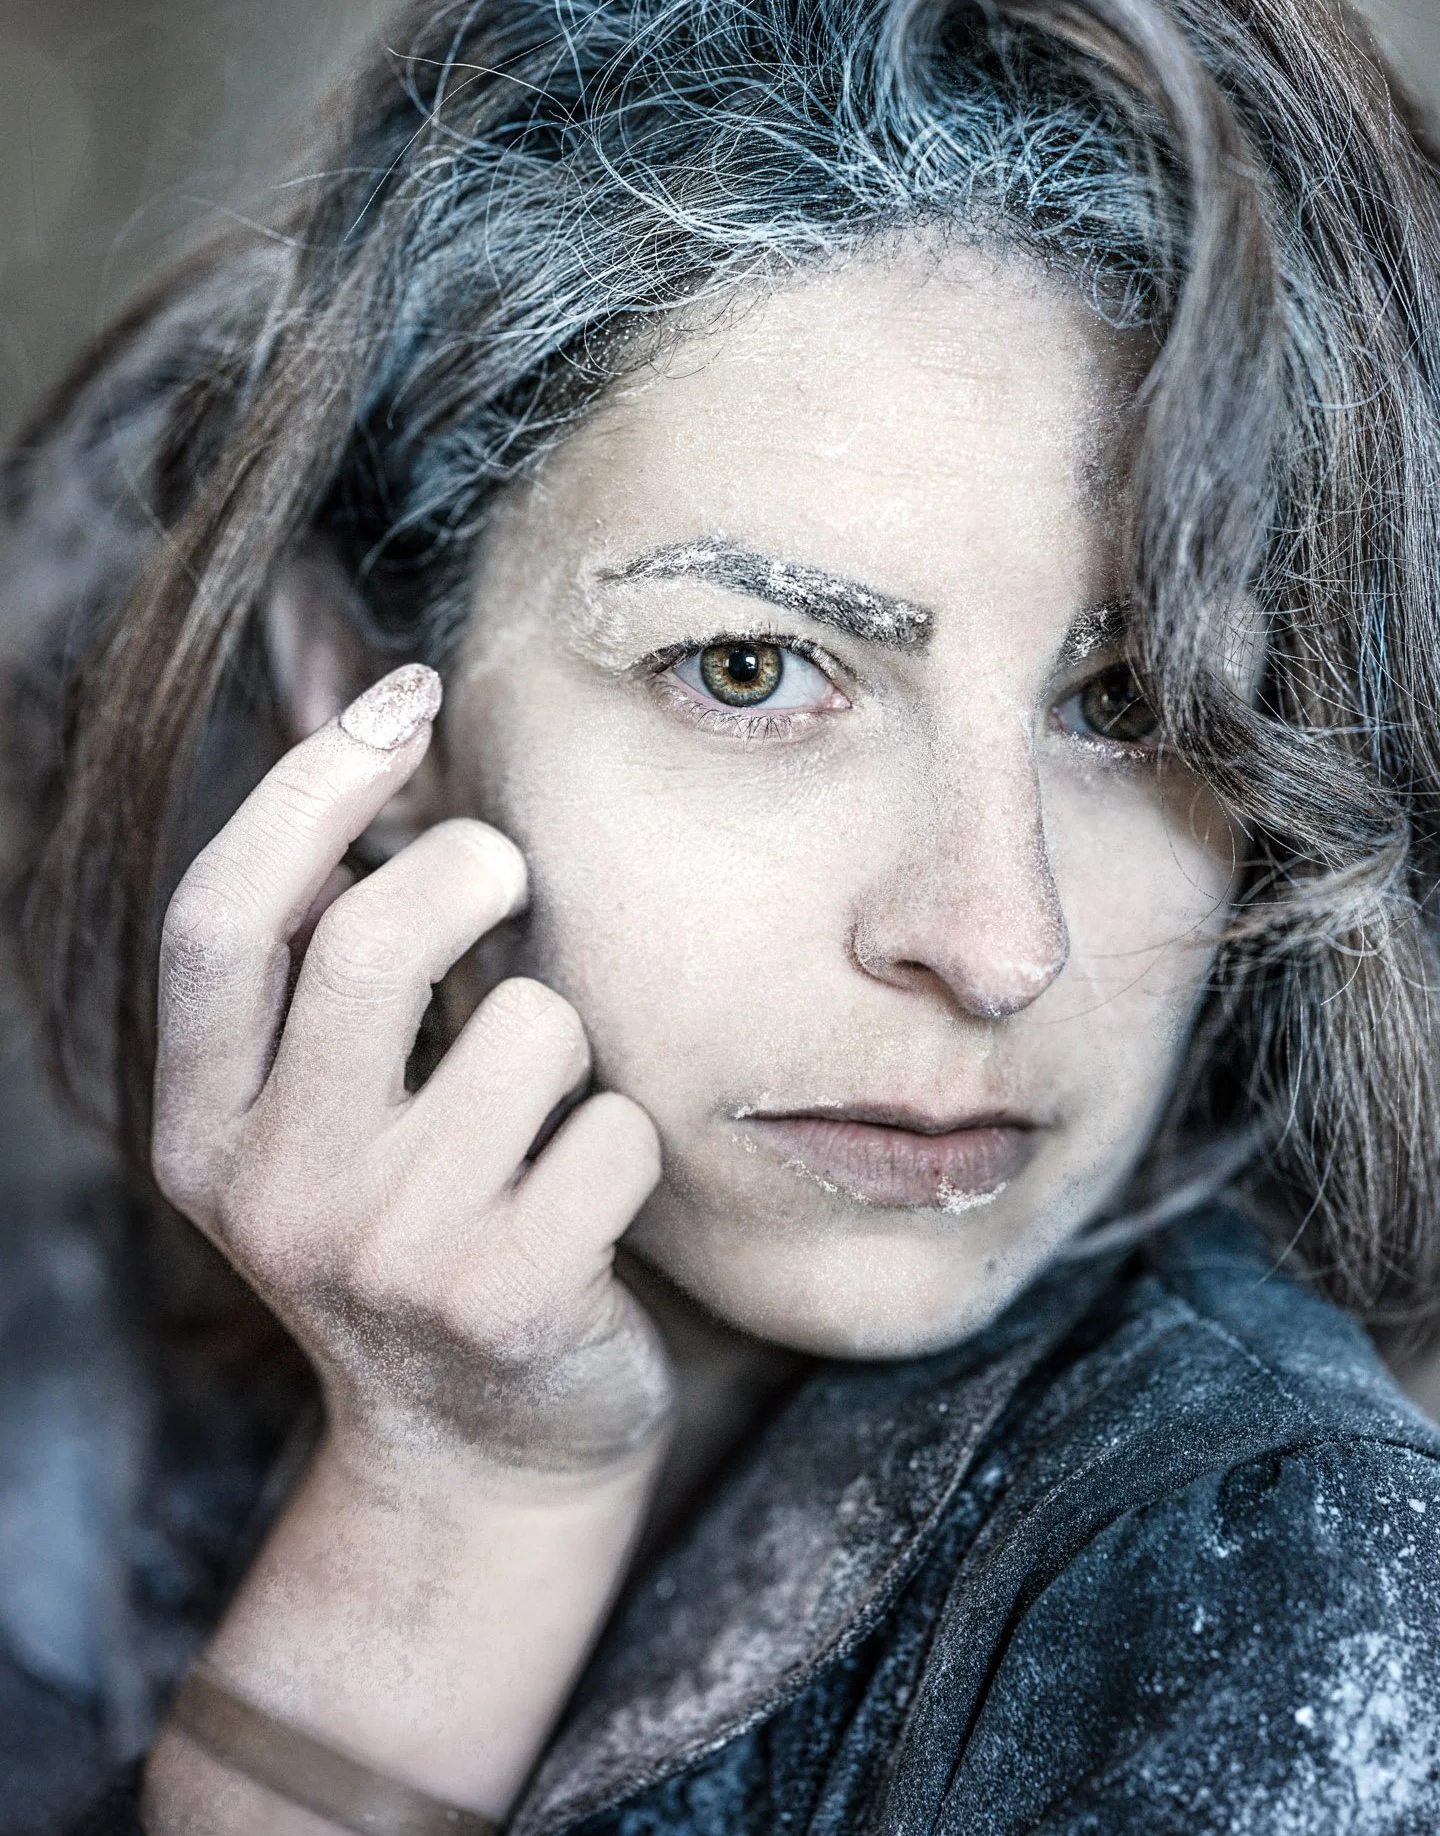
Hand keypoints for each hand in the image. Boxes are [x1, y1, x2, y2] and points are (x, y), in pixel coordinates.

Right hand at [151, 665, 672, 1476]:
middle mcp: (269, 1192)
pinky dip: (627, 1140)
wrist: (477, 1453)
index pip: (221, 920)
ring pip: (531, 1029)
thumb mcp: (321, 1117)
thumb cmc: (414, 1228)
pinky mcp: (508, 1300)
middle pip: (373, 944)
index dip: (308, 788)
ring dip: (568, 1041)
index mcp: (203, 1126)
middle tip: (506, 873)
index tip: (403, 700)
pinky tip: (589, 1201)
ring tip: (543, 1110)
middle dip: (470, 871)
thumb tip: (368, 718)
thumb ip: (321, 957)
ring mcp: (387, 1255)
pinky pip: (617, 1130)